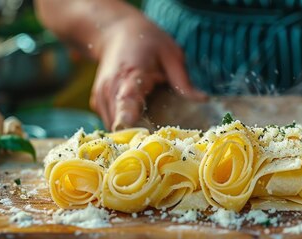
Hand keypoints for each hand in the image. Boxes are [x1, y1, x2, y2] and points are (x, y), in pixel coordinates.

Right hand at [92, 16, 206, 129]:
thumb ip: (183, 80)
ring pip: (114, 128)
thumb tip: (203, 100)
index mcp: (130, 76)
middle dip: (139, 136)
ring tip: (151, 132)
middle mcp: (110, 90)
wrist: (115, 32)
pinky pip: (110, 124)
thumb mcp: (171, 54)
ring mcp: (100, 98)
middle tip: (161, 142)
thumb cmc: (147, 41)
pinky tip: (140, 123)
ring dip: (131, 134)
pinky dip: (124, 128)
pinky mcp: (98, 103)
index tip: (139, 136)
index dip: (131, 122)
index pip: (125, 103)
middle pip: (119, 125)